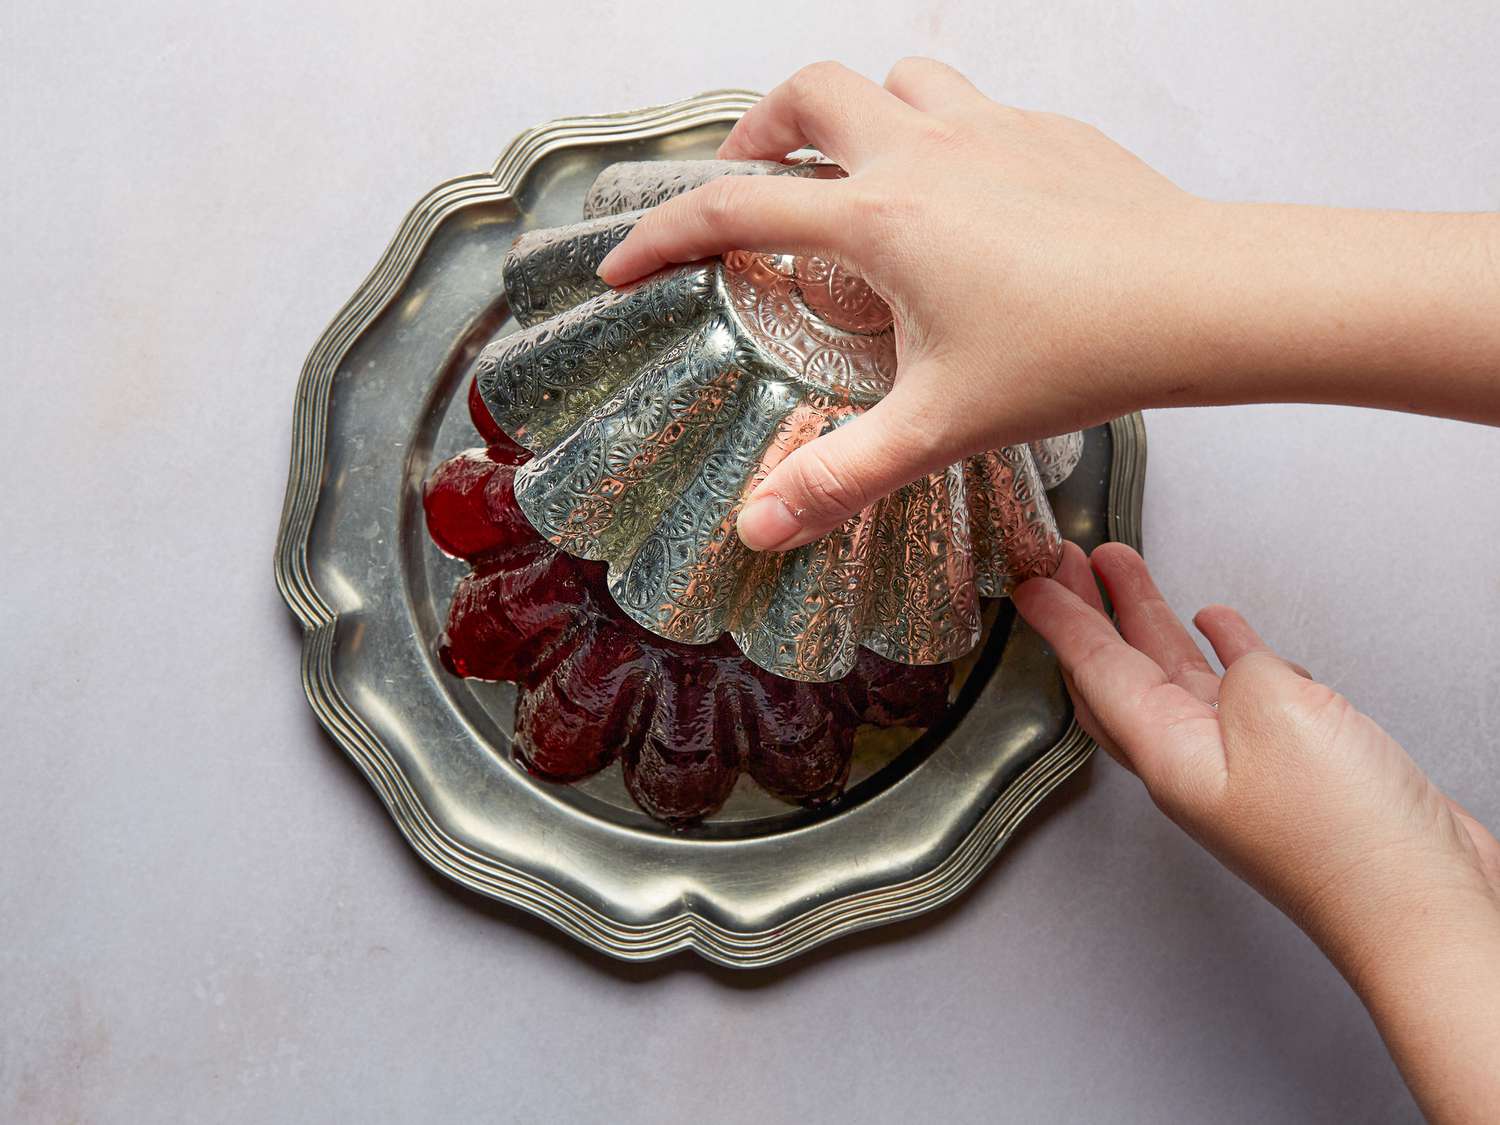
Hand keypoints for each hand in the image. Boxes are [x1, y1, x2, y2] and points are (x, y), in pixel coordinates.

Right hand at [600, 58, 1202, 549]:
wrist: (1202, 299)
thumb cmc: (1078, 353)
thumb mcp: (942, 426)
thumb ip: (842, 477)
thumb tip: (759, 529)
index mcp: (880, 220)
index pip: (735, 210)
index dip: (663, 237)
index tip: (627, 265)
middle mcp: (924, 153)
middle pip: (807, 94)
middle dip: (758, 134)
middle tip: (749, 187)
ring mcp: (990, 129)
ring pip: (897, 77)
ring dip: (857, 113)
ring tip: (851, 174)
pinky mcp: (1047, 132)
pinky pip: (970, 103)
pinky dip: (938, 131)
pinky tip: (960, 198)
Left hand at [1014, 541, 1499, 1122]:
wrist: (1425, 907)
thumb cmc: (1348, 839)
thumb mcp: (1279, 716)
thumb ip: (1239, 673)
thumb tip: (1233, 658)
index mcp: (1167, 752)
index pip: (1094, 669)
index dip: (1059, 618)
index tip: (1026, 580)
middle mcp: (1191, 759)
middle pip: (1118, 669)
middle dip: (1087, 609)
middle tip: (1061, 560)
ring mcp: (1238, 761)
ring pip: (1171, 673)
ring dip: (1144, 617)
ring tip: (1119, 568)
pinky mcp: (1288, 762)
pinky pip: (1235, 690)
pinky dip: (1220, 649)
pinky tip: (1215, 624)